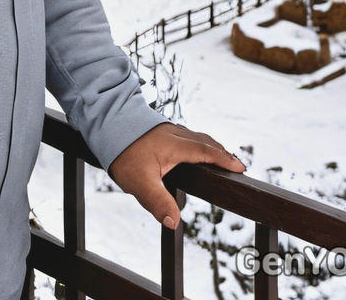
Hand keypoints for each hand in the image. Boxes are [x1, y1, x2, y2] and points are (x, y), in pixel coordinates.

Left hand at [108, 123, 245, 229]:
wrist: (105, 123)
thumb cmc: (123, 152)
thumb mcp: (139, 182)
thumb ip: (157, 202)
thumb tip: (174, 221)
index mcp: (175, 145)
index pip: (207, 151)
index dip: (224, 159)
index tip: (240, 167)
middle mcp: (176, 135)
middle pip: (205, 142)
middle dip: (222, 153)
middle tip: (236, 165)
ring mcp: (168, 131)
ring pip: (196, 137)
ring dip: (211, 147)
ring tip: (220, 158)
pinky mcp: (160, 130)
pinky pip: (187, 136)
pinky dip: (198, 143)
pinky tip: (194, 151)